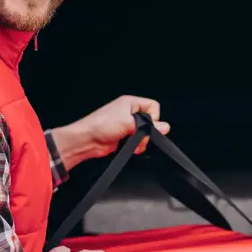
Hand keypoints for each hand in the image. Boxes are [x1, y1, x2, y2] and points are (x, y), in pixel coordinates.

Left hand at [51, 95, 169, 169]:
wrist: (87, 140)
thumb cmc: (101, 125)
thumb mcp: (128, 123)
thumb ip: (148, 126)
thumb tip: (165, 127)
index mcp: (130, 103)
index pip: (153, 106)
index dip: (154, 117)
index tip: (149, 126)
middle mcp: (129, 112)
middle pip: (150, 121)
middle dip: (147, 132)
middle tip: (140, 136)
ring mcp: (126, 125)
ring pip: (145, 133)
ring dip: (141, 141)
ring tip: (134, 144)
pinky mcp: (124, 136)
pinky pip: (138, 141)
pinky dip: (136, 146)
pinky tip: (131, 148)